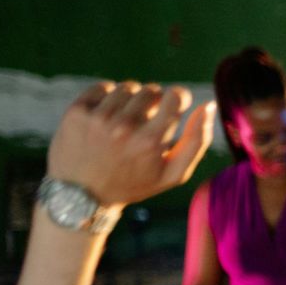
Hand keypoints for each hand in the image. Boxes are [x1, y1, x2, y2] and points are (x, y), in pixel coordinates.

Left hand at [46, 83, 214, 209]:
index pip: (175, 96)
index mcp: (151, 141)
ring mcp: (98, 118)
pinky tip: (107, 114)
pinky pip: (102, 87)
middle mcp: (124, 127)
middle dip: (153, 102)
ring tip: (125, 119)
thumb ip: (197, 141)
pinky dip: (108, 95)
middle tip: (146, 120)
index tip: (174, 104)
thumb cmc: (133, 184)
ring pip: (127, 87)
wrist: (81, 197)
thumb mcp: (173, 174)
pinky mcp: (77, 112)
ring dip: (131, 99)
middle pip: (151, 90)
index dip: (178, 97)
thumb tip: (208, 106)